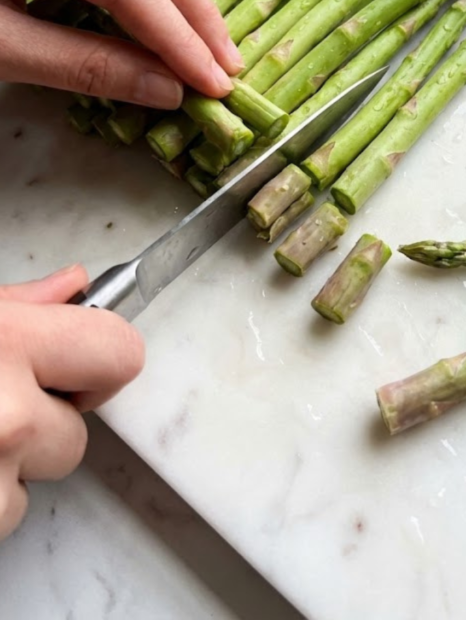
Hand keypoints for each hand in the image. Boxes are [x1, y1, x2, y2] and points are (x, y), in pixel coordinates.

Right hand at [0, 265, 144, 539]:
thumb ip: (18, 305)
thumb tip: (71, 285)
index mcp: (6, 343)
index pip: (121, 353)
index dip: (98, 356)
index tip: (71, 359)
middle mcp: (8, 414)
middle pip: (82, 429)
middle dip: (45, 418)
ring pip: (45, 475)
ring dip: (13, 463)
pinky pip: (9, 512)